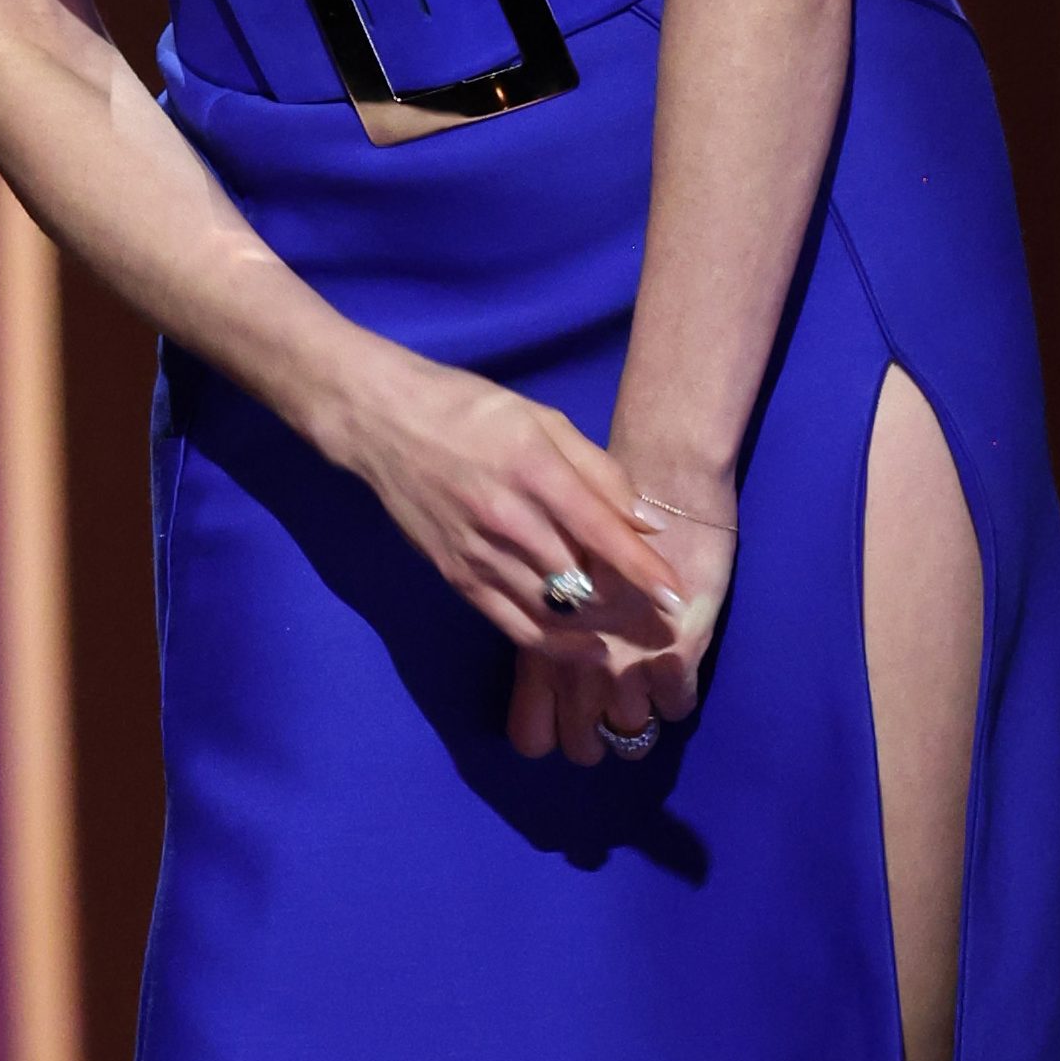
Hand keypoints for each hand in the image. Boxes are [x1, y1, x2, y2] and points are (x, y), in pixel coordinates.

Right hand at [328, 345, 696, 759]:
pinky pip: (512, 624)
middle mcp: (505, 518)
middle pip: (580, 578)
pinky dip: (554, 643)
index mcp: (532, 470)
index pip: (601, 532)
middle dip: (627, 604)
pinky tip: (586, 650)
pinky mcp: (456, 576)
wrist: (381, 423)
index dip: (643, 570)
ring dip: (596, 625)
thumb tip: (649, 524)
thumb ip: (598, 471)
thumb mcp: (542, 420)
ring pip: (550, 608)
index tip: (677, 597)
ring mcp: (477, 552)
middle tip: (661, 619)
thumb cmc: (469, 410)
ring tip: (631, 632)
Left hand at [504, 456, 732, 765]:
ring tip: (637, 716)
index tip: (553, 736)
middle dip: (590, 744)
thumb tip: (532, 643)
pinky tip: (673, 689)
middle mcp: (578, 660)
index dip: (543, 739)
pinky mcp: (677, 651)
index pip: (531, 728)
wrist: (660, 472)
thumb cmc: (591, 502)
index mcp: (538, 637)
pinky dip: (675, 701)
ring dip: (634, 728)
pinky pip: (677, 703)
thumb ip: (530, 601)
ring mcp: (629, 660)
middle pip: (581, 742)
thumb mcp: (542, 555)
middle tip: (597, 735)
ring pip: (630, 728)